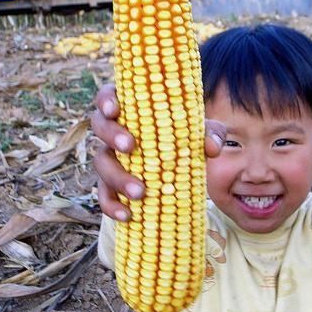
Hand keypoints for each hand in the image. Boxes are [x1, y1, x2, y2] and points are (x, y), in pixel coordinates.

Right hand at [92, 84, 225, 221]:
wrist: (184, 169)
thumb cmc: (189, 138)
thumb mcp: (203, 133)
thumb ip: (211, 133)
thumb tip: (211, 147)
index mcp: (132, 109)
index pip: (109, 96)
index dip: (106, 100)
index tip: (114, 109)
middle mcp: (115, 131)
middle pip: (99, 125)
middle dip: (111, 134)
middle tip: (130, 146)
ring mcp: (110, 158)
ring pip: (101, 163)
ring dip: (117, 177)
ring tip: (140, 192)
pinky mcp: (111, 185)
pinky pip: (104, 195)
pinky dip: (112, 205)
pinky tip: (127, 215)